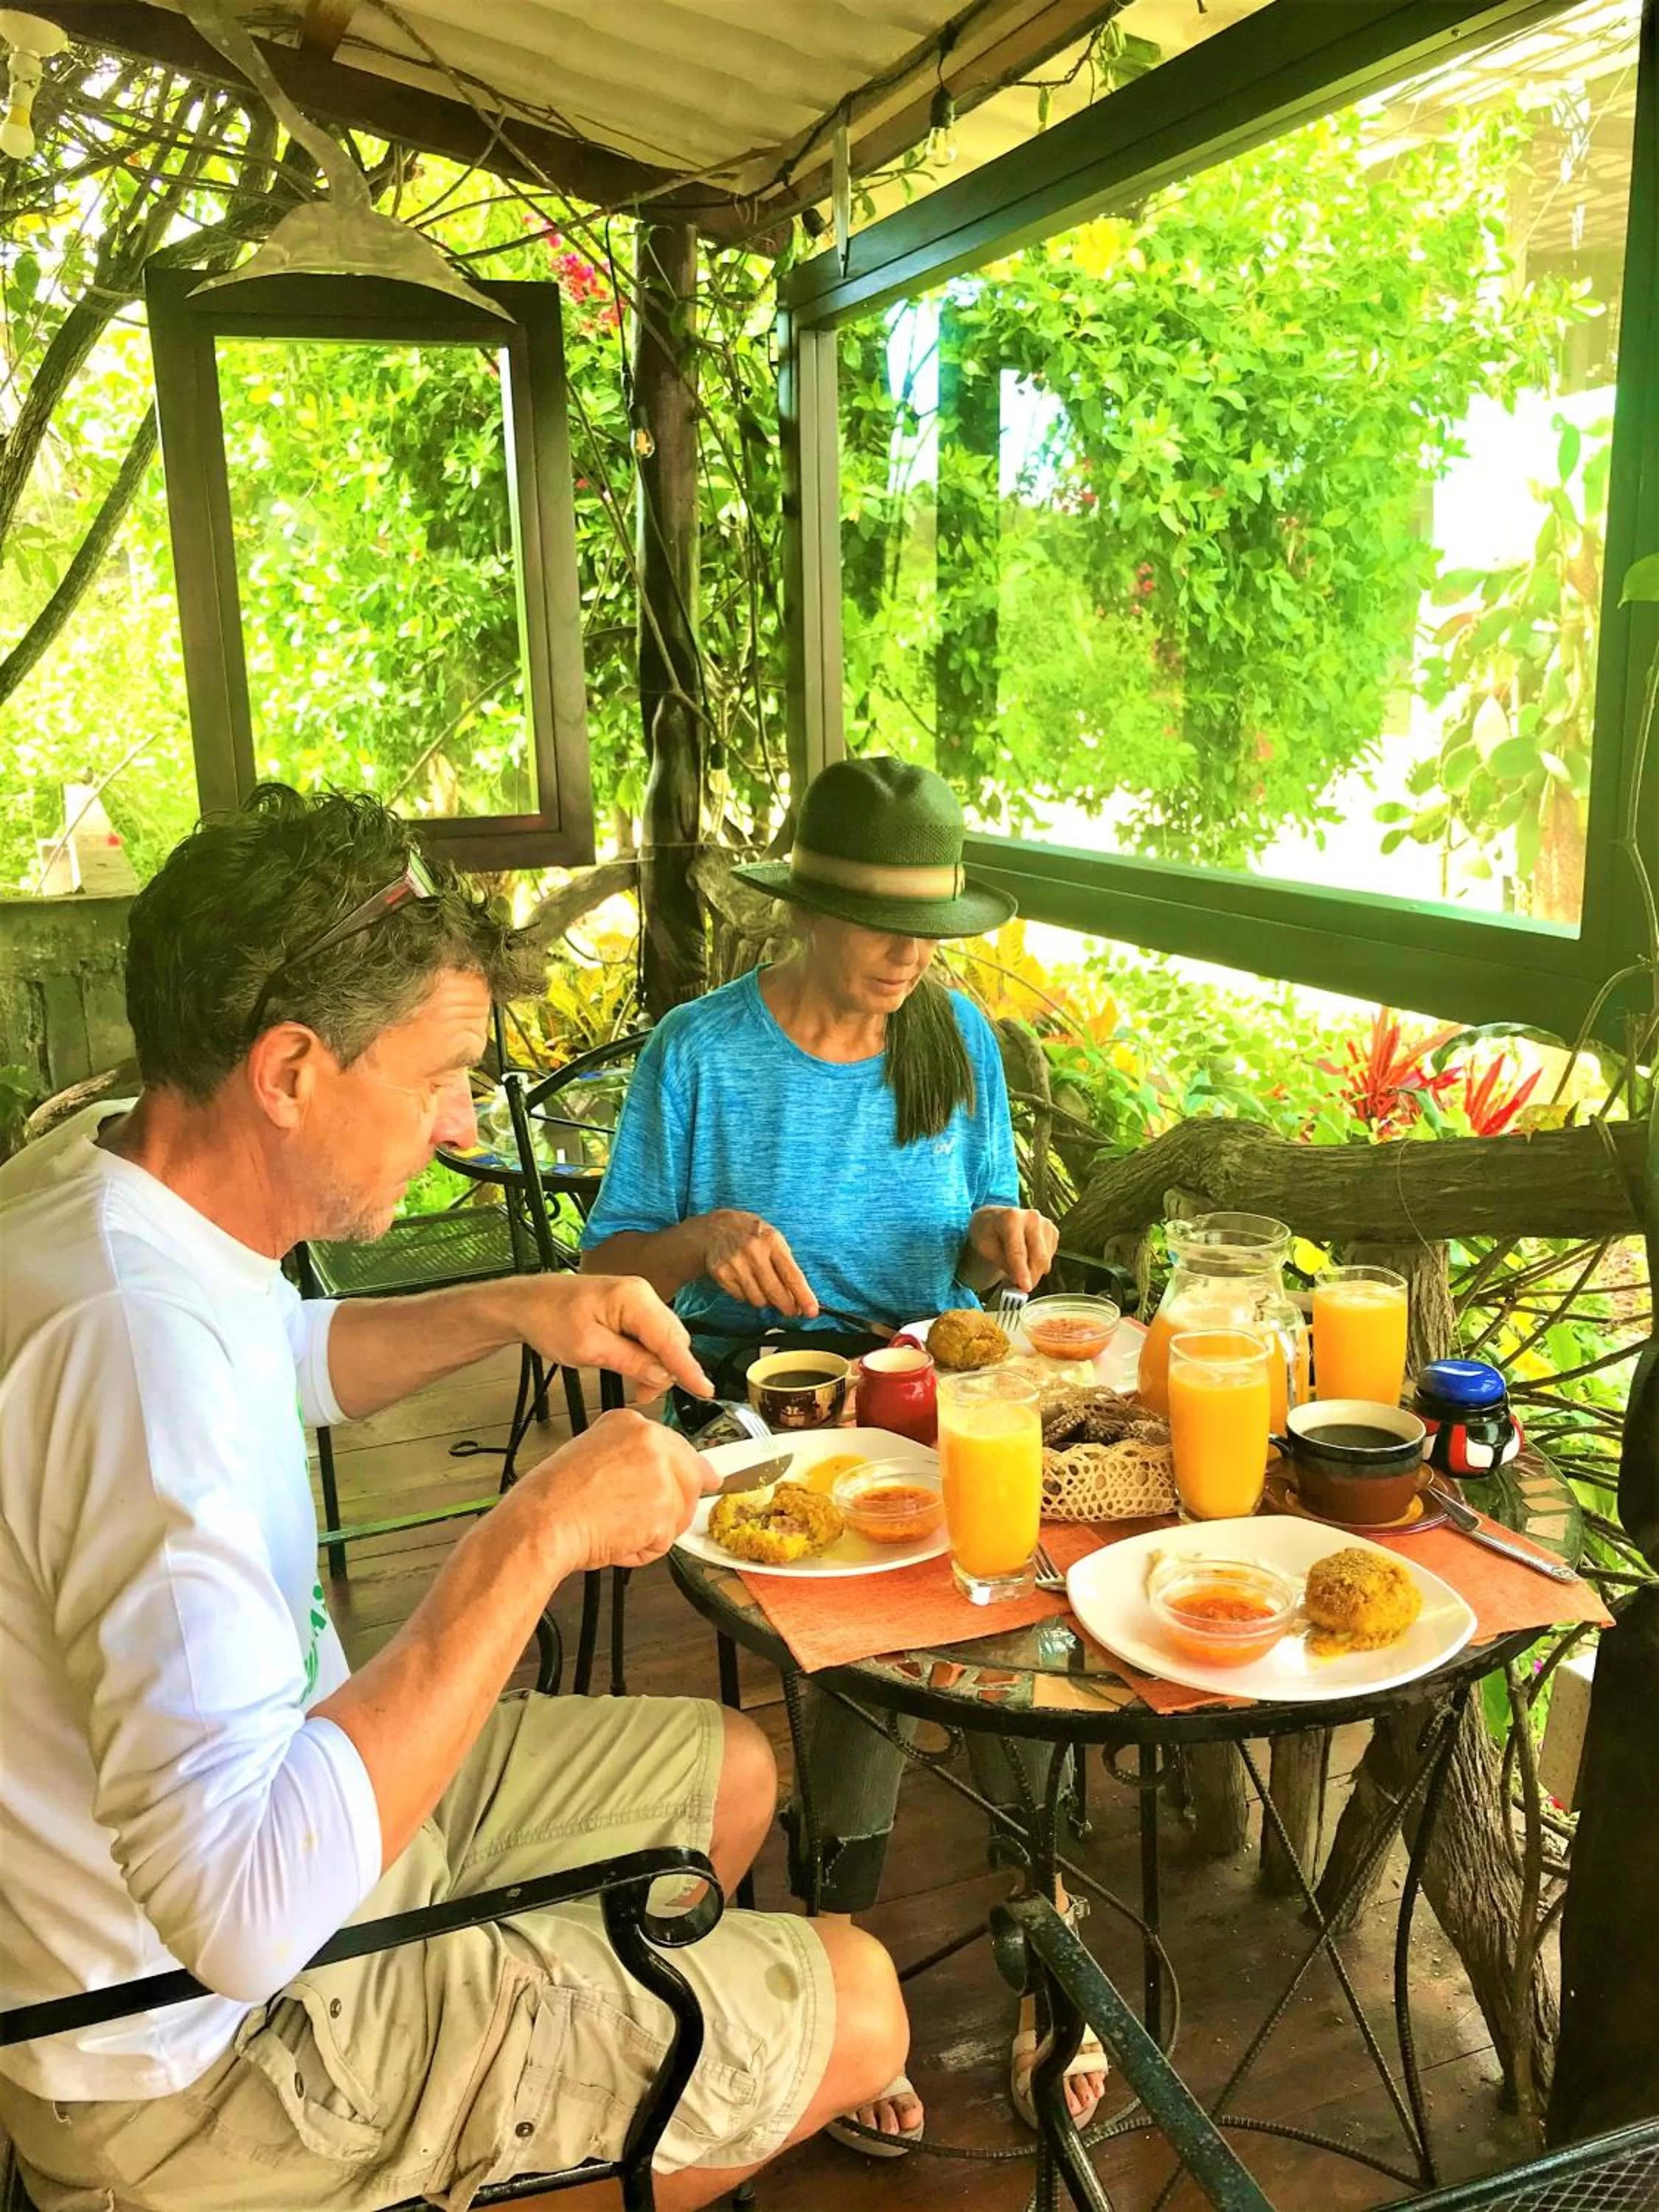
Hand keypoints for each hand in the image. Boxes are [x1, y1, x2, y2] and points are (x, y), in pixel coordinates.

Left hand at [516, 1275, 710, 1398]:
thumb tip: (663, 1376)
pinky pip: (650, 1336)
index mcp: (634, 1298)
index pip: (671, 1339)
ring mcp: (638, 1300)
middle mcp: (642, 1295)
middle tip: (644, 1396)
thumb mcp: (589, 1348)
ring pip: (663, 1340)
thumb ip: (630, 1361)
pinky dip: (646, 1357)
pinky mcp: (630, 1309)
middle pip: (672, 1340)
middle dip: (666, 1371)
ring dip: (655, 1367)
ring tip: (637, 1389)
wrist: (525, 1303)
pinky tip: (635, 1372)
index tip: (705, 1391)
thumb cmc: (549, 1319)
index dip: (688, 1369)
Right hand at [521, 1408, 718, 1571]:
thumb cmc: (554, 1497)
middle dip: (674, 1506)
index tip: (691, 1481)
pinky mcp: (665, 1509)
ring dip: (653, 1531)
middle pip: (691, 1478)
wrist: (543, 1521)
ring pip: (679, 1513)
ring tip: (615, 1528)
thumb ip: (631, 1459)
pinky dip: (642, 1551)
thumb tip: (662, 1475)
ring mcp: (662, 1473)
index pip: (677, 1448)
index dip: (680, 1474)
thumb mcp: (591, 1456)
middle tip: (642, 1520)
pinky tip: (615, 1541)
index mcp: (630, 1424)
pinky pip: (664, 1541)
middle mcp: (651, 1441)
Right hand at [698, 1210, 818, 1318]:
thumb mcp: (774, 1239)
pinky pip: (742, 1298)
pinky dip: (748, 1295)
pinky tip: (747, 1282)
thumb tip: (799, 1297)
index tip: (811, 1311)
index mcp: (772, 1241)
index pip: (792, 1275)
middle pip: (775, 1292)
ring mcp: (735, 1264)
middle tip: (792, 1310)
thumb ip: (786, 1265)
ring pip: (758, 1299)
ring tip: (764, 1287)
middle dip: (787, 1306)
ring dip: (766, 1300)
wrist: (715, 1228)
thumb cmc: (752, 1234)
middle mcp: (753, 1252)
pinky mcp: (721, 1274)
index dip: (803, 1296)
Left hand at [970, 1205, 1058, 1294]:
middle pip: (1038, 1256)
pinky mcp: (1053, 1231)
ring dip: (1034, 1272)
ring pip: (1045, 1259)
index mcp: (1012, 1218)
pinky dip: (1039, 1265)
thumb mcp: (985, 1247)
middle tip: (1020, 1289)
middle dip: (1030, 1277)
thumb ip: (1002, 1262)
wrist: (995, 1219)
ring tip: (1019, 1274)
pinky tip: (1027, 1261)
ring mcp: (1045, 1223)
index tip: (1025, 1287)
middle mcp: (1032, 1218)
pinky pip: (1049, 1257)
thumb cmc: (987, 1232)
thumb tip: (1019, 1280)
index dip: (1022, 1272)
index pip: (1019, 1251)